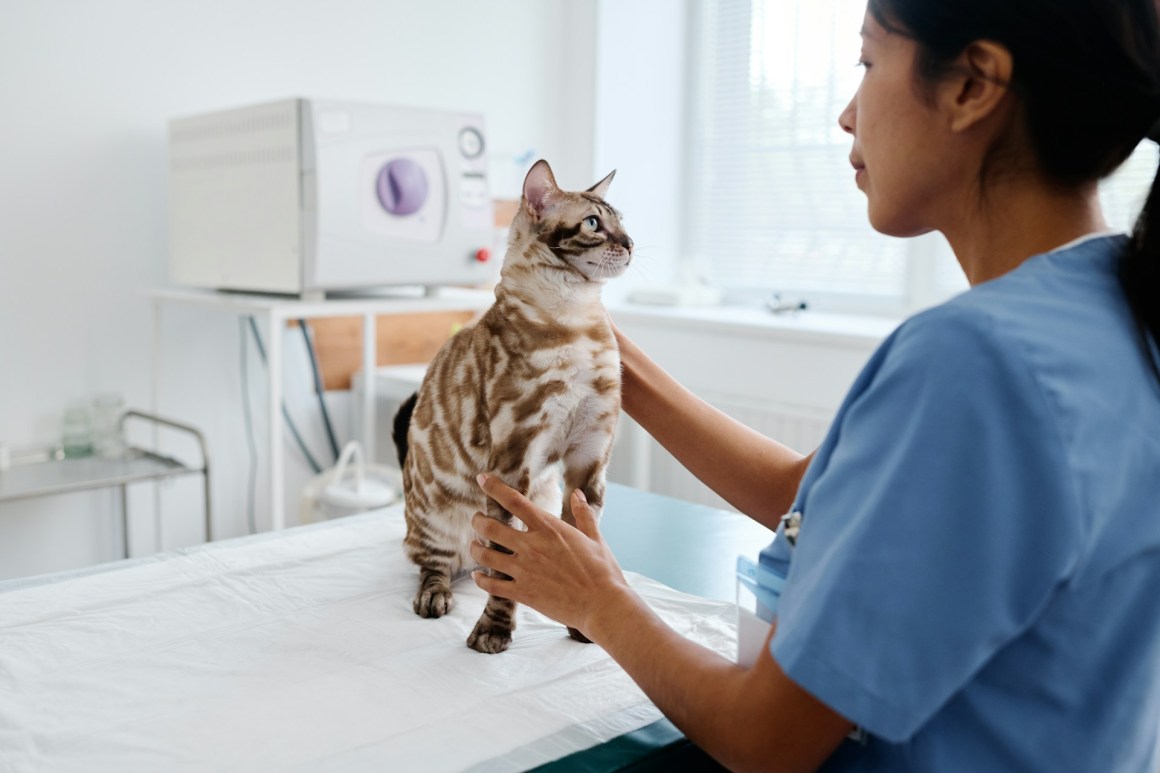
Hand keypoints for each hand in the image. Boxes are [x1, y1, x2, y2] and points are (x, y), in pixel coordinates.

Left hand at [470, 474, 631, 639]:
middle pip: (490, 527)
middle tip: (477, 519)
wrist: (602, 605)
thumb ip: (583, 514)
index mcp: (549, 528)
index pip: (514, 501)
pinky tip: (479, 576)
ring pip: (485, 556)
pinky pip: (491, 585)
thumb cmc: (602, 571)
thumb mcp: (595, 538)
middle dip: (478, 521)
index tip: (482, 479)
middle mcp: (531, 546)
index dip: (494, 487)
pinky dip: (481, 579)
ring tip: (475, 545)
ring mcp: (524, 571)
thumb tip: (578, 494)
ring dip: (476, 548)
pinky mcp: (522, 593)